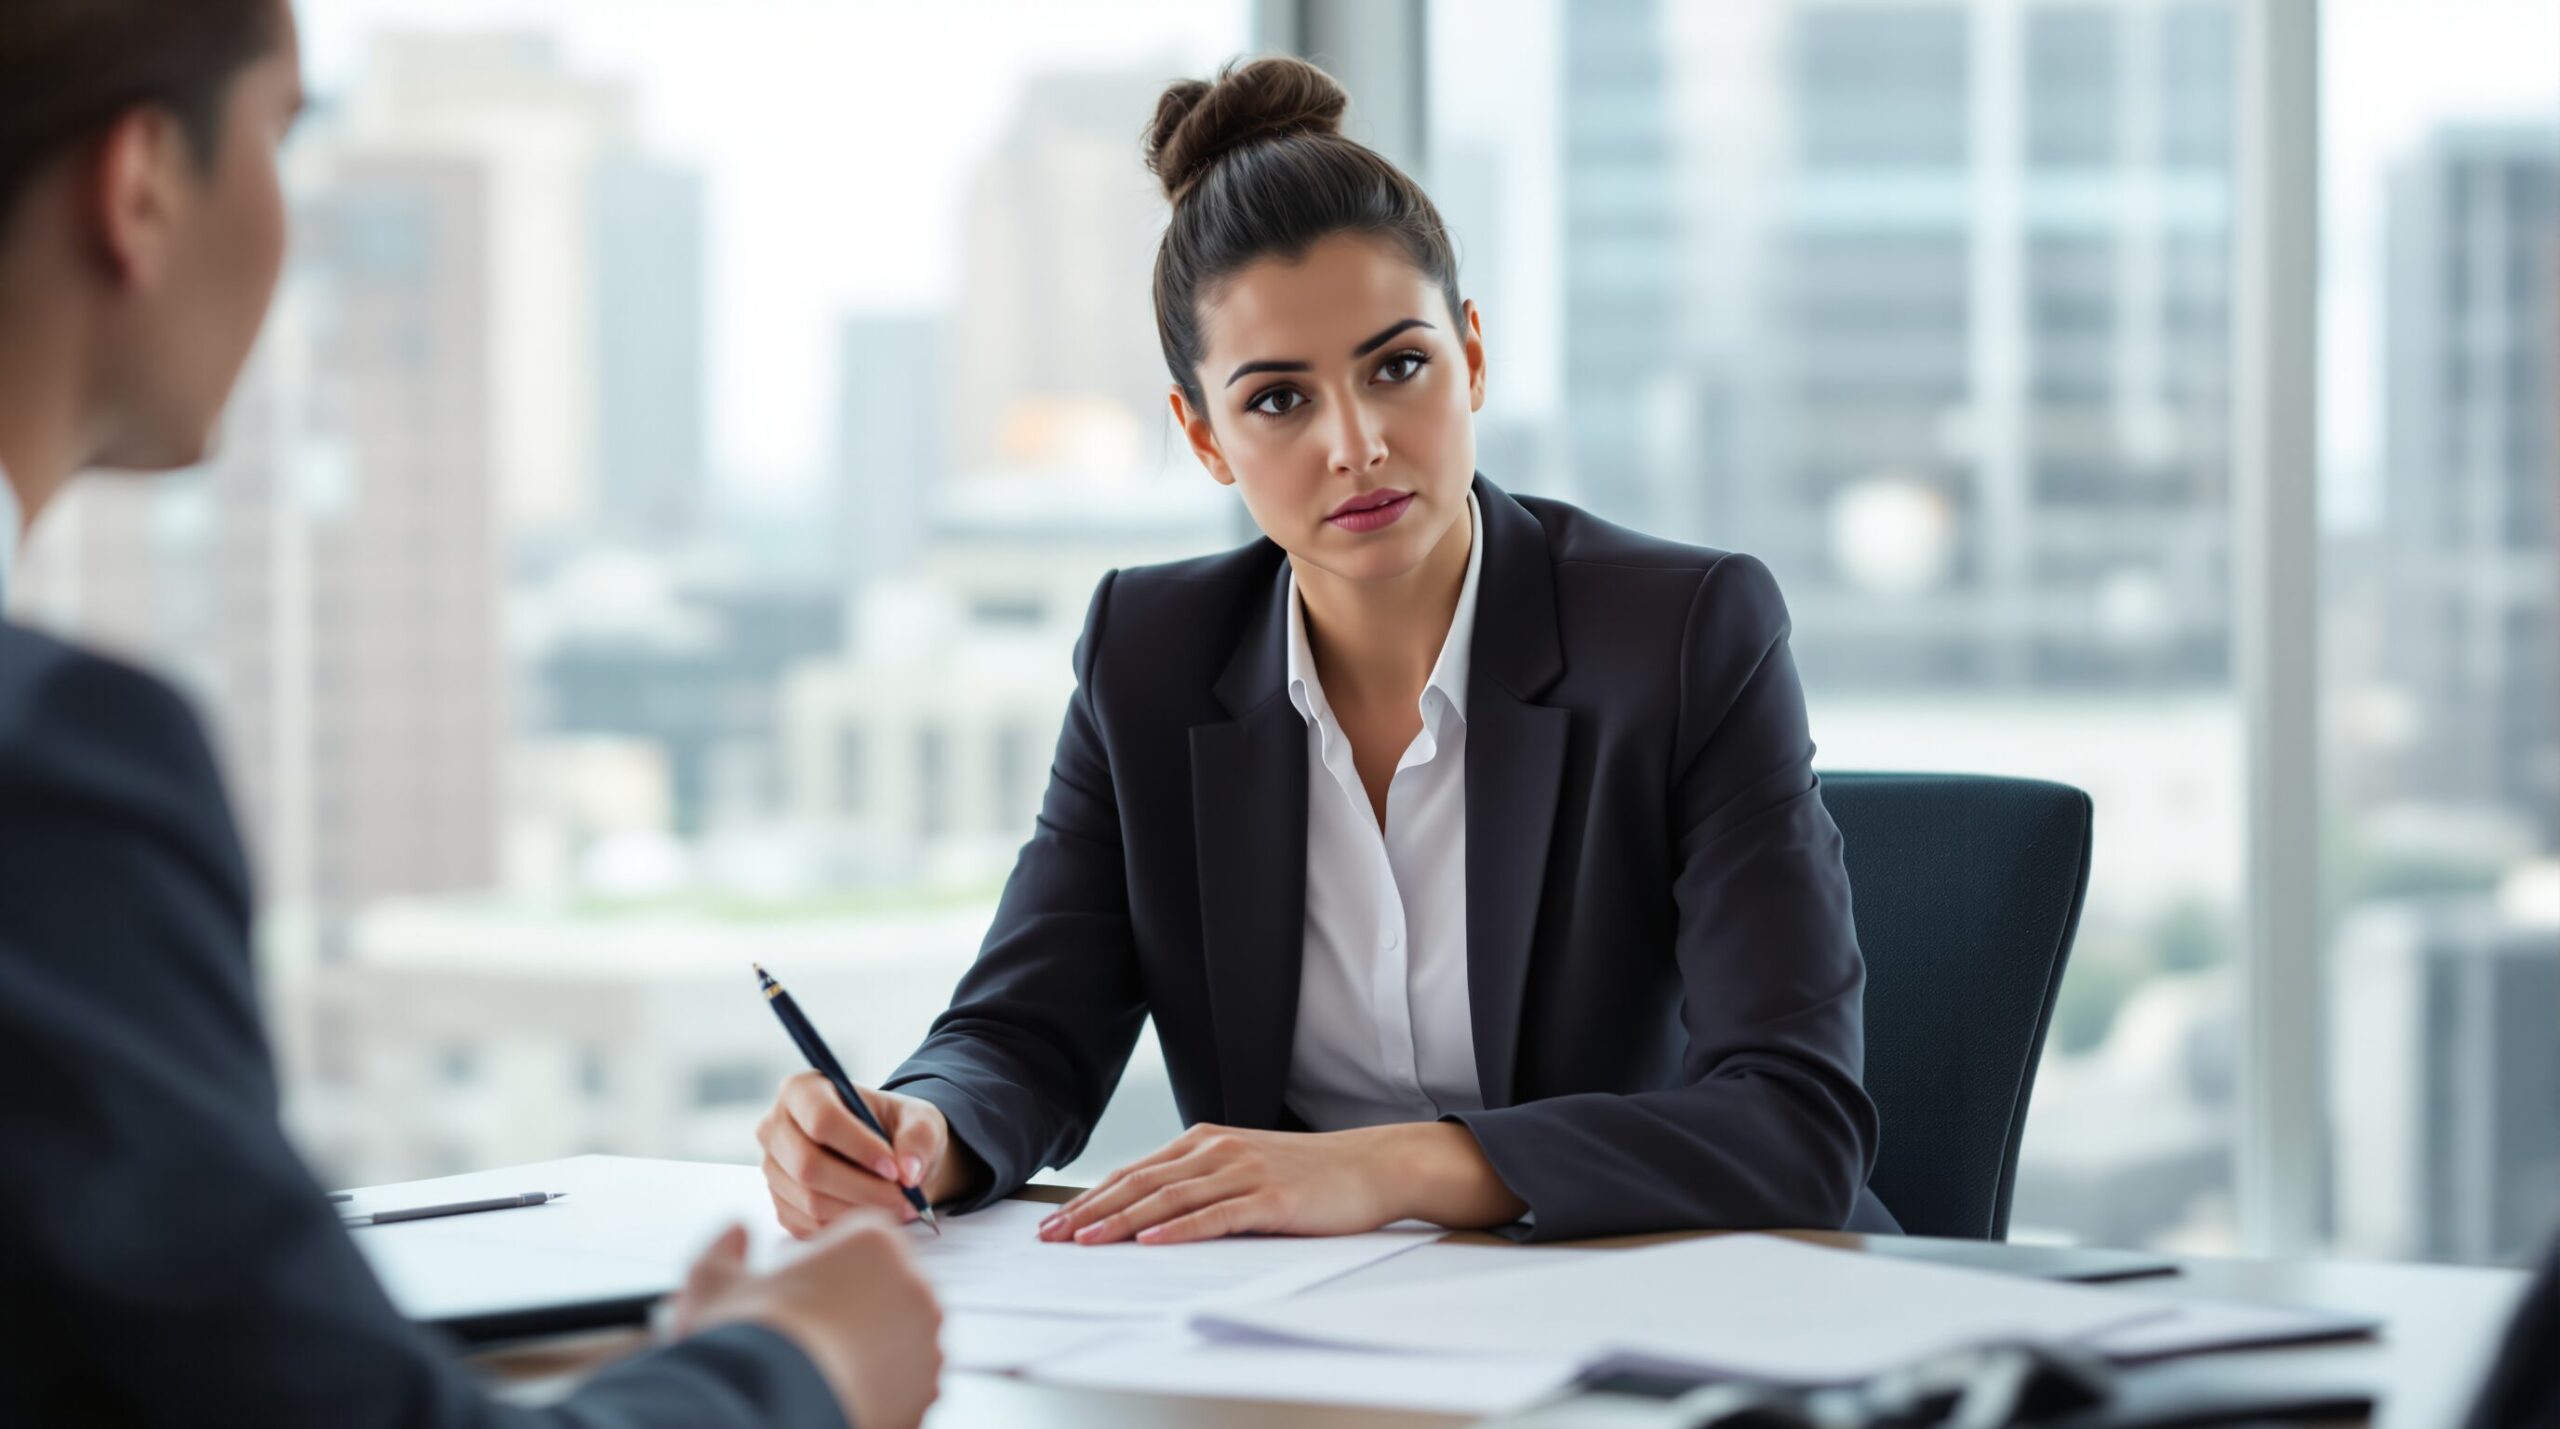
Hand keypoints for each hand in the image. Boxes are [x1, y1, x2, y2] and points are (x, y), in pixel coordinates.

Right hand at [670, 1214, 943, 1428]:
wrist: (767, 1408)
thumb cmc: (746, 1339)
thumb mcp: (714, 1280)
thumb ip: (725, 1247)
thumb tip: (735, 1232)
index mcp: (875, 1242)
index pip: (861, 1237)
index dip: (825, 1259)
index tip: (797, 1286)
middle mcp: (914, 1286)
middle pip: (885, 1285)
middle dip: (853, 1303)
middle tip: (806, 1331)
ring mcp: (927, 1342)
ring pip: (900, 1335)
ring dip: (869, 1344)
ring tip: (820, 1367)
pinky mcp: (927, 1392)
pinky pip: (906, 1381)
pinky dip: (881, 1386)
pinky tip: (839, 1392)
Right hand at [756, 1073, 980, 1237]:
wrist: (885, 1156)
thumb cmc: (898, 1128)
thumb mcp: (921, 1119)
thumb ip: (919, 1137)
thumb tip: (909, 1171)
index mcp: (802, 1090)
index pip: (821, 1119)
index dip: (859, 1147)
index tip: (895, 1168)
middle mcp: (776, 1127)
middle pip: (809, 1166)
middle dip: (863, 1187)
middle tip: (905, 1199)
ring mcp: (774, 1169)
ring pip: (810, 1201)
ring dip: (860, 1211)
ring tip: (900, 1208)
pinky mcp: (781, 1204)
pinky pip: (809, 1225)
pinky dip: (847, 1228)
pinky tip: (876, 1216)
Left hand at [1037, 1122, 1397, 1245]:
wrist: (1371, 1164)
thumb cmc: (1308, 1173)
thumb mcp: (1245, 1166)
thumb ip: (1201, 1181)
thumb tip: (1149, 1213)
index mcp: (1206, 1141)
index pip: (1135, 1172)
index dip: (1092, 1197)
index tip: (1055, 1222)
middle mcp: (1217, 1150)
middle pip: (1141, 1183)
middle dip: (1091, 1211)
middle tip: (1052, 1236)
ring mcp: (1244, 1172)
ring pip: (1170, 1199)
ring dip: (1122, 1222)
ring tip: (1086, 1241)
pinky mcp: (1271, 1199)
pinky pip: (1216, 1216)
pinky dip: (1181, 1230)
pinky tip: (1152, 1242)